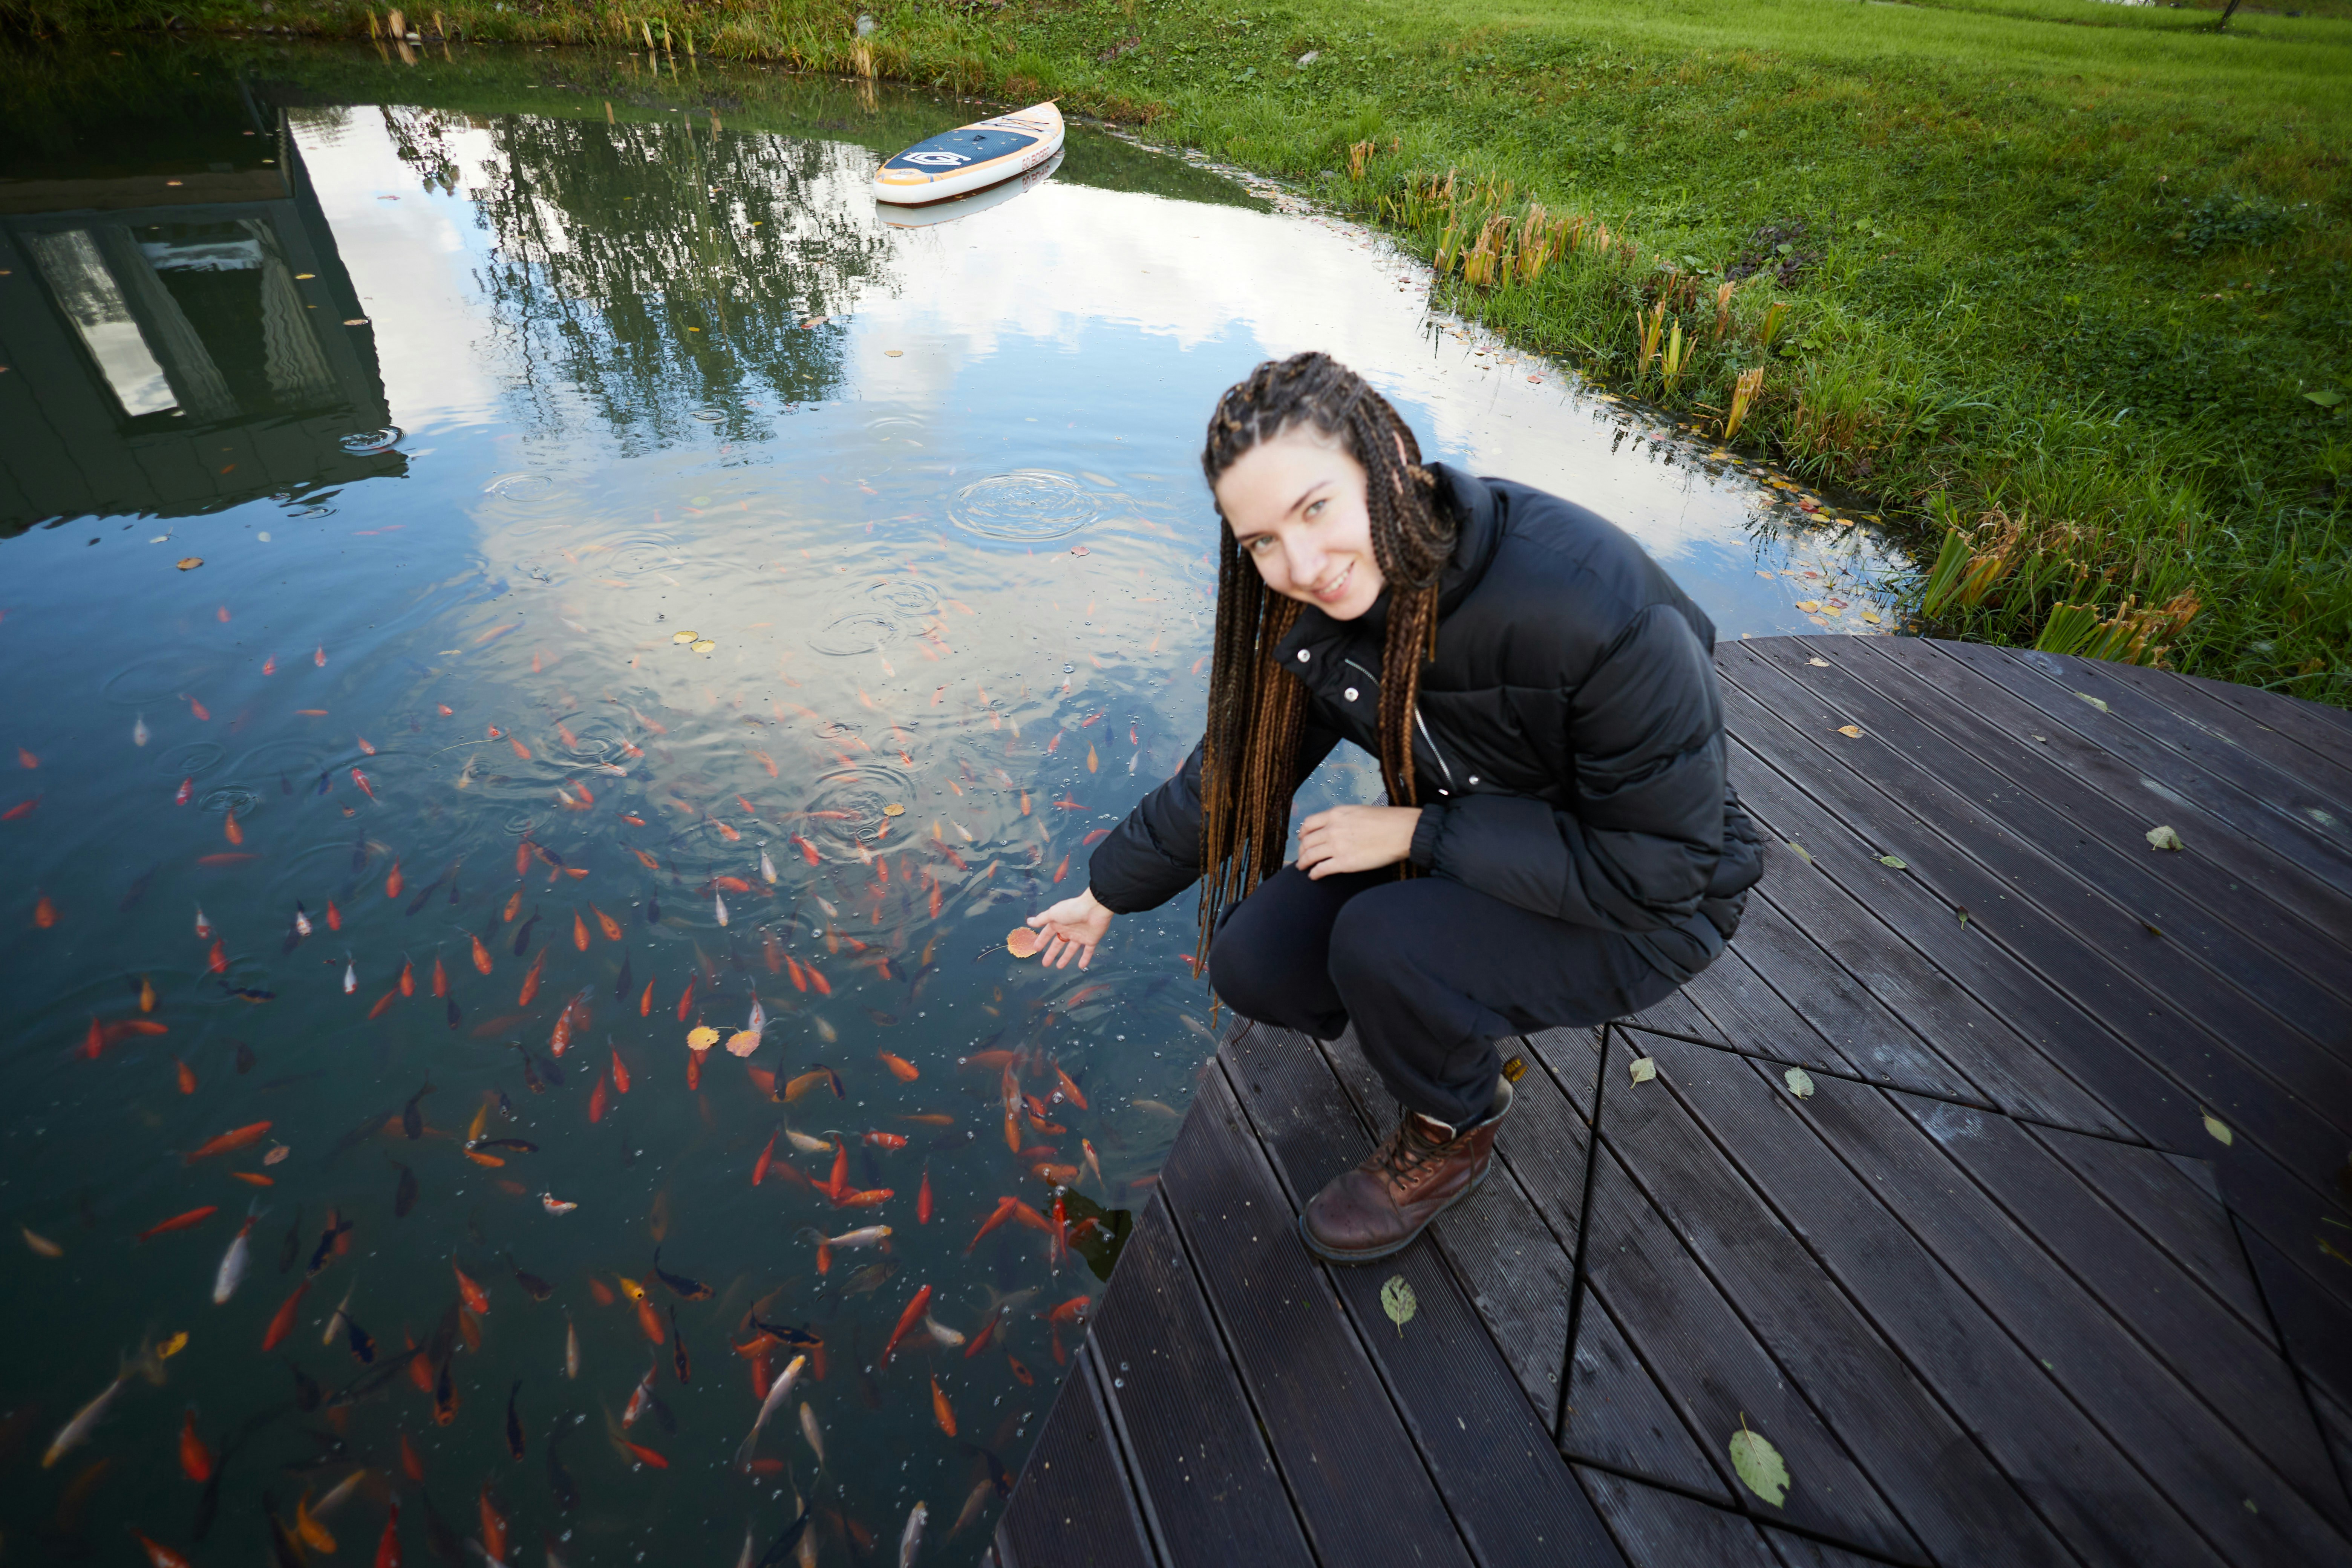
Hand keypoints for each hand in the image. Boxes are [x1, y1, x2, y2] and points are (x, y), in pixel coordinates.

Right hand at [1029, 887, 1112, 969]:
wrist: (1095, 908)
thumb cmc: (1072, 910)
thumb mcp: (1053, 914)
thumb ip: (1041, 919)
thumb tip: (1029, 921)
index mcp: (1059, 923)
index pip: (1047, 934)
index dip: (1042, 941)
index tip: (1036, 949)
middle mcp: (1068, 930)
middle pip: (1058, 944)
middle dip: (1051, 953)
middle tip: (1045, 964)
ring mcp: (1080, 936)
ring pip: (1071, 949)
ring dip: (1065, 958)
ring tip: (1059, 967)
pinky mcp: (1091, 940)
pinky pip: (1088, 952)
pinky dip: (1085, 959)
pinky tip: (1081, 966)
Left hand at [1296, 804, 1421, 878]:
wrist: (1401, 831)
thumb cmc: (1386, 820)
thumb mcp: (1358, 811)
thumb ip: (1343, 818)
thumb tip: (1335, 826)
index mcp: (1336, 814)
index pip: (1308, 824)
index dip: (1302, 833)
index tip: (1301, 839)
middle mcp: (1332, 829)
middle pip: (1306, 841)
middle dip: (1301, 850)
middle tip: (1301, 856)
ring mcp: (1337, 846)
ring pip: (1309, 856)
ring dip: (1303, 863)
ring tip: (1302, 867)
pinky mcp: (1344, 863)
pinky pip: (1321, 869)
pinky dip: (1314, 874)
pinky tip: (1314, 876)